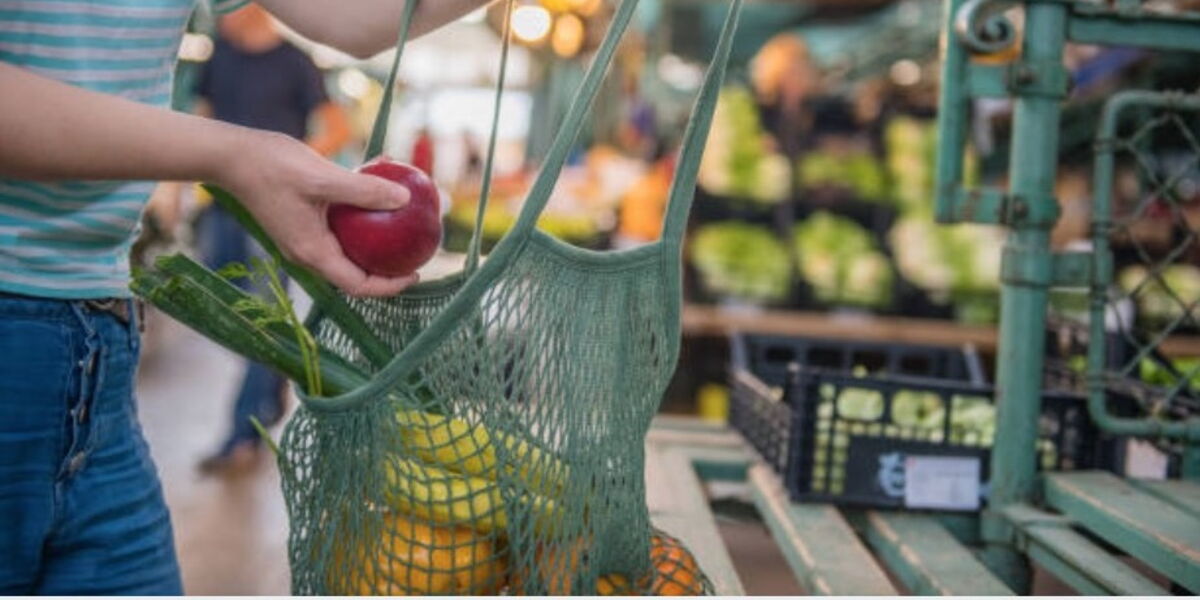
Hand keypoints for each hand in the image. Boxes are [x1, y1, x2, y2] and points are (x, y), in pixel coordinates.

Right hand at [217, 130, 417, 296]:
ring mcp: (303, 237)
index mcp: (313, 252)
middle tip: (414, 251)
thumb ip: (364, 191)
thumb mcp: (323, 178)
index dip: (390, 286)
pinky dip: (358, 214)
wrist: (231, 156)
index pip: (358, 285)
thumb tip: (404, 199)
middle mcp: (308, 252)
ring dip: (374, 238)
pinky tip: (376, 184)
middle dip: (387, 266)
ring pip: (348, 248)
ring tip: (401, 221)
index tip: (415, 274)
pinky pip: (338, 227)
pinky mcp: (301, 220)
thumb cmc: (272, 167)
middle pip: (355, 272)